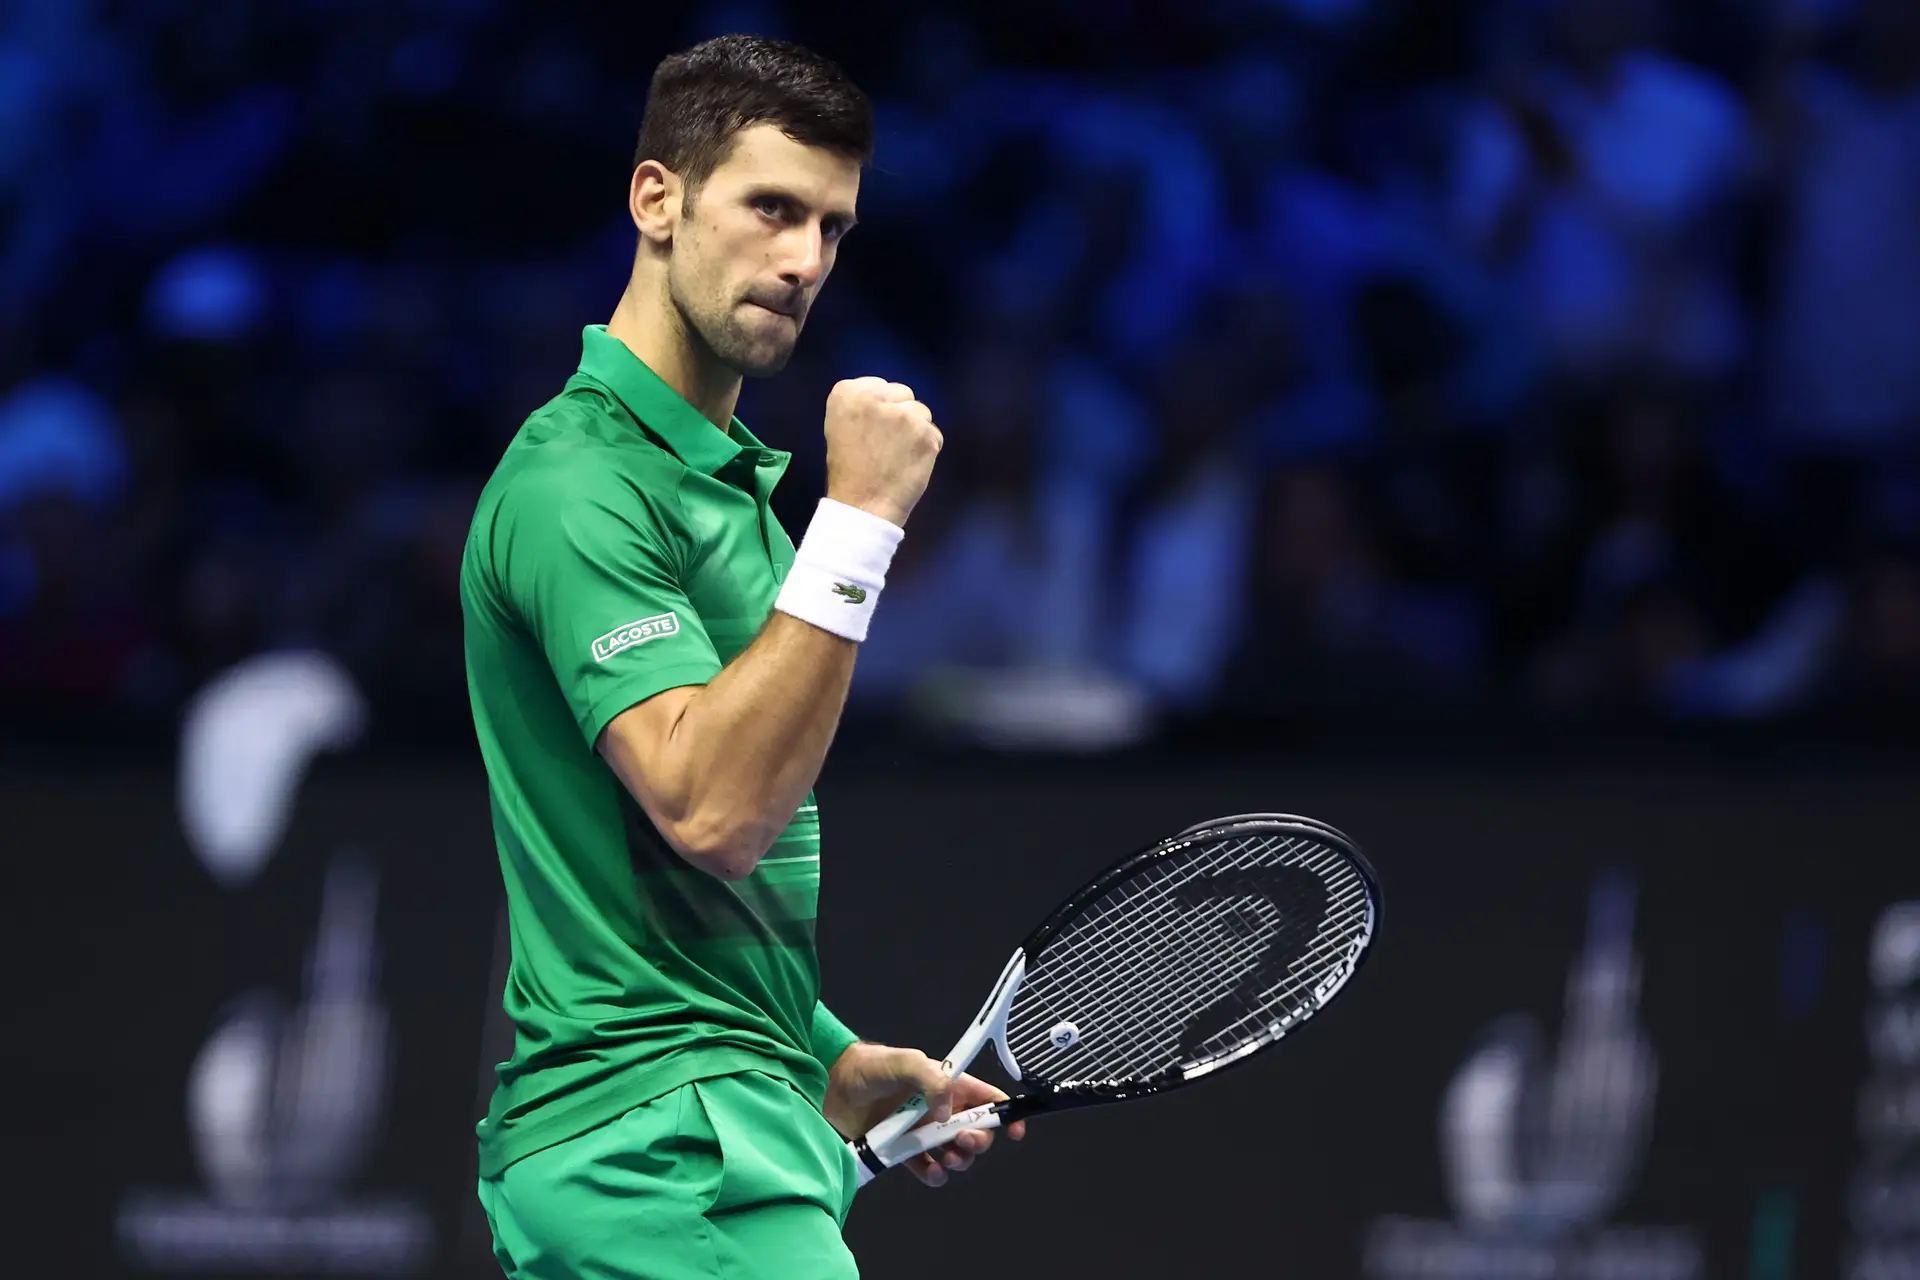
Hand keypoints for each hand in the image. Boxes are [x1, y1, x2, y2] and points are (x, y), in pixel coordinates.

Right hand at [822, 378, 942, 528]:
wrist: (862, 506)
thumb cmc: (849, 470)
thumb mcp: (841, 426)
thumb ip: (864, 405)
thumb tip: (891, 396)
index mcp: (846, 392)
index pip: (880, 386)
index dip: (880, 410)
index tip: (871, 432)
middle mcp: (875, 397)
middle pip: (903, 394)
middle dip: (900, 414)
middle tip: (886, 445)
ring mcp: (903, 414)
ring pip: (922, 412)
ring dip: (915, 431)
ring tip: (897, 456)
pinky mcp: (926, 433)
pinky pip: (934, 434)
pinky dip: (927, 449)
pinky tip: (910, 465)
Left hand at [822, 1042, 1026, 1187]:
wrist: (832, 1087)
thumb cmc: (869, 1067)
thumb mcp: (904, 1062)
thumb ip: (930, 1080)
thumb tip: (948, 1112)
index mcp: (947, 1084)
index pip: (988, 1098)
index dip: (1006, 1113)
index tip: (1014, 1131)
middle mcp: (939, 1109)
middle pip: (976, 1131)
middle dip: (978, 1140)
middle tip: (962, 1141)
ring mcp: (922, 1131)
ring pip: (955, 1154)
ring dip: (958, 1161)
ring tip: (946, 1159)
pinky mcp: (903, 1150)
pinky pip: (928, 1169)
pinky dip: (934, 1174)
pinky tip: (930, 1171)